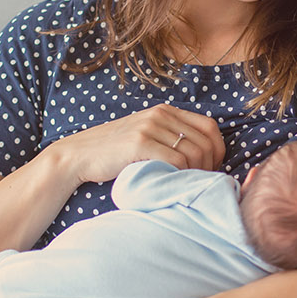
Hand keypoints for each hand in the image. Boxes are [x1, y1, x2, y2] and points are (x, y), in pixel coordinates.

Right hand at [42, 103, 225, 183]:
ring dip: (197, 174)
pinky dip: (181, 176)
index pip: (210, 127)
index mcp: (165, 111)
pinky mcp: (139, 143)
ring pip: (194, 153)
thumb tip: (204, 157)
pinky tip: (173, 184)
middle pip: (206, 141)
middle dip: (210, 166)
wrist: (79, 156)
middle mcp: (160, 115)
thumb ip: (170, 138)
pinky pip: (176, 161)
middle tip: (200, 183)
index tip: (211, 169)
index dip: (218, 151)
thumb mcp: (146, 136)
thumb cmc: (114, 153)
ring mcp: (149, 127)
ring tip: (187, 186)